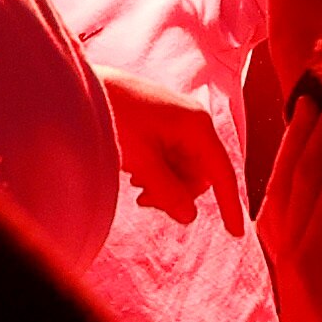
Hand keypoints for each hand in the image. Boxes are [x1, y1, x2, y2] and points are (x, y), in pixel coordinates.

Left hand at [98, 67, 242, 236]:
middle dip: (177, 192)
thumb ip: (167, 191)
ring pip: (184, 169)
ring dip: (164, 184)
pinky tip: (135, 172)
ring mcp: (179, 123)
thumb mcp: (142, 160)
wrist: (85, 87)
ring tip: (135, 182)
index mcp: (197, 125)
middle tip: (145, 200)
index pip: (221, 172)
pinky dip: (157, 172)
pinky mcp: (163, 125)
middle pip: (200, 174)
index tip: (235, 233)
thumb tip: (190, 217)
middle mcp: (194, 122)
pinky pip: (171, 159)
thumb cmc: (114, 116)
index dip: (229, 204)